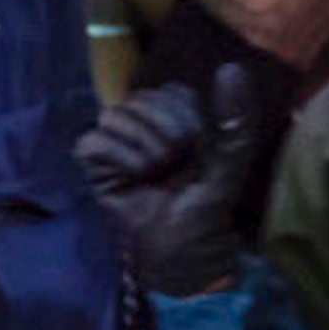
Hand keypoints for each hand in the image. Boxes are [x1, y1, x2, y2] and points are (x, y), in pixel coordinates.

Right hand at [77, 66, 265, 296]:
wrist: (176, 261)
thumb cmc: (203, 218)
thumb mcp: (226, 172)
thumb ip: (234, 126)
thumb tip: (232, 68)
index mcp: (177, 121)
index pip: (174, 93)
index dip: (187, 120)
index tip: (197, 151)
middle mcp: (145, 126)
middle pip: (145, 99)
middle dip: (166, 134)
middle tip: (175, 167)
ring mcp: (117, 142)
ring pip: (117, 114)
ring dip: (143, 148)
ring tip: (155, 174)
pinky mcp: (94, 162)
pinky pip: (94, 139)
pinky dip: (118, 157)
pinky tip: (134, 178)